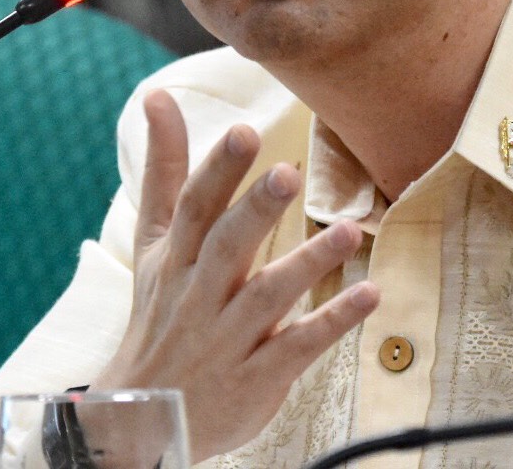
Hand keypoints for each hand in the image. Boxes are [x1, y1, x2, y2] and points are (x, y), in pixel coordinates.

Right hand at [92, 89, 379, 459]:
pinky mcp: (258, 376)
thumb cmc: (161, 311)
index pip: (195, 207)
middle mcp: (200, 294)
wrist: (144, 416)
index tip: (244, 133)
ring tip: (346, 231)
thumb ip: (164, 170)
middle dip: (255, 210)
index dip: (218, 170)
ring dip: (307, 263)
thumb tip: (157, 96)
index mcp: (178, 257)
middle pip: (227, 246)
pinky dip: (332, 322)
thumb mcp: (154, 241)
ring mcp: (228, 337)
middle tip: (286, 173)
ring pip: (267, 297)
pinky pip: (297, 347)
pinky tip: (369, 295)